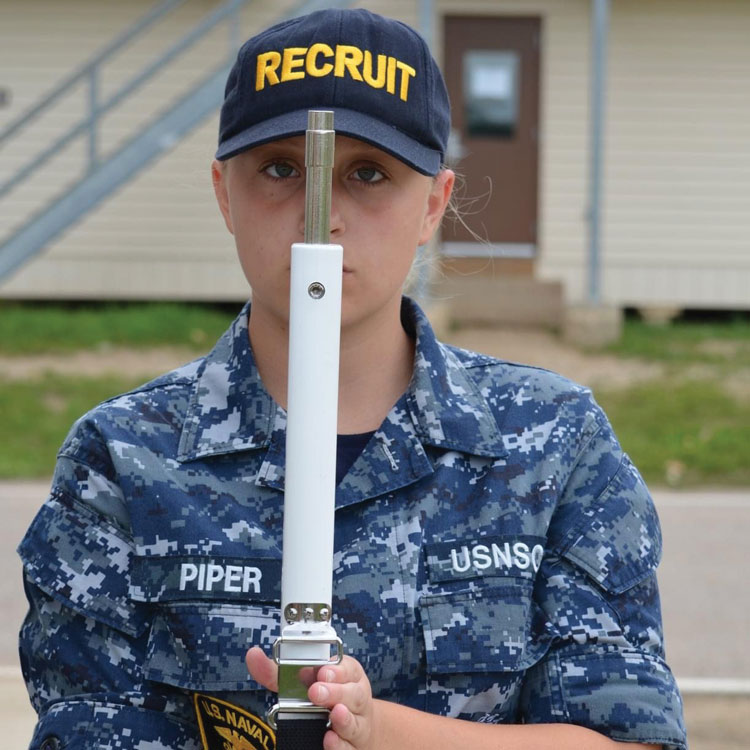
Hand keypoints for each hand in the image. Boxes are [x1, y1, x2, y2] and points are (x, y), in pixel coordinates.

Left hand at [246, 646, 377, 749]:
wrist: (354, 732)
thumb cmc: (325, 699)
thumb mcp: (307, 681)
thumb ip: (279, 672)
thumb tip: (253, 655)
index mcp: (348, 676)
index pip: (348, 669)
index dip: (336, 670)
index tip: (322, 671)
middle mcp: (356, 699)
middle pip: (353, 694)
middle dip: (335, 692)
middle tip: (316, 692)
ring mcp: (357, 725)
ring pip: (355, 722)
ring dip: (344, 719)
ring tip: (334, 714)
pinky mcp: (353, 747)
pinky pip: (350, 748)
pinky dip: (340, 745)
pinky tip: (329, 740)